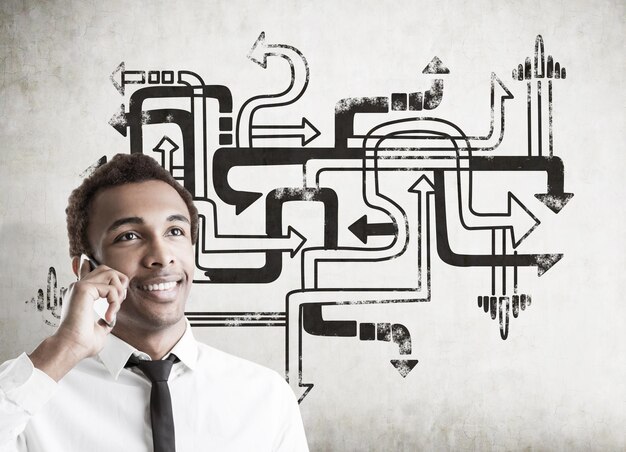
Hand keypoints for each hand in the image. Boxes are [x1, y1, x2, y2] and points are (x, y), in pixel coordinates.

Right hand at [29, 260, 127, 380]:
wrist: (71, 348)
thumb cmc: (81, 342)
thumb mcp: (99, 327)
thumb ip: (105, 317)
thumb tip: (110, 318)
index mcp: (80, 295)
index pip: (93, 272)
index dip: (110, 277)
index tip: (116, 297)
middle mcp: (78, 288)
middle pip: (106, 269)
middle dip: (119, 282)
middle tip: (118, 301)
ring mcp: (80, 286)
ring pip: (110, 273)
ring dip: (119, 291)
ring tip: (114, 308)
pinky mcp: (83, 289)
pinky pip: (110, 288)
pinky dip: (115, 302)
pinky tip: (108, 316)